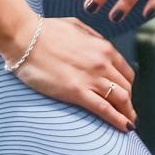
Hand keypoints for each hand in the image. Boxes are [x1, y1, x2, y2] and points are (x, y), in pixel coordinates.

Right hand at [8, 16, 137, 131]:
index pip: (126, 72)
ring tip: (128, 123)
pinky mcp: (77, 91)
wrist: (25, 37)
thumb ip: (93, 38)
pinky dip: (118, 120)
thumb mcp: (77, 27)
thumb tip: (100, 47)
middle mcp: (103, 63)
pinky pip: (104, 109)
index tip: (125, 94)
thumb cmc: (46, 30)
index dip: (127, 86)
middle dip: (128, 101)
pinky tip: (125, 128)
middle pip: (126, 87)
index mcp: (104, 48)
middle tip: (126, 111)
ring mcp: (91, 78)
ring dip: (127, 113)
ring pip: (121, 99)